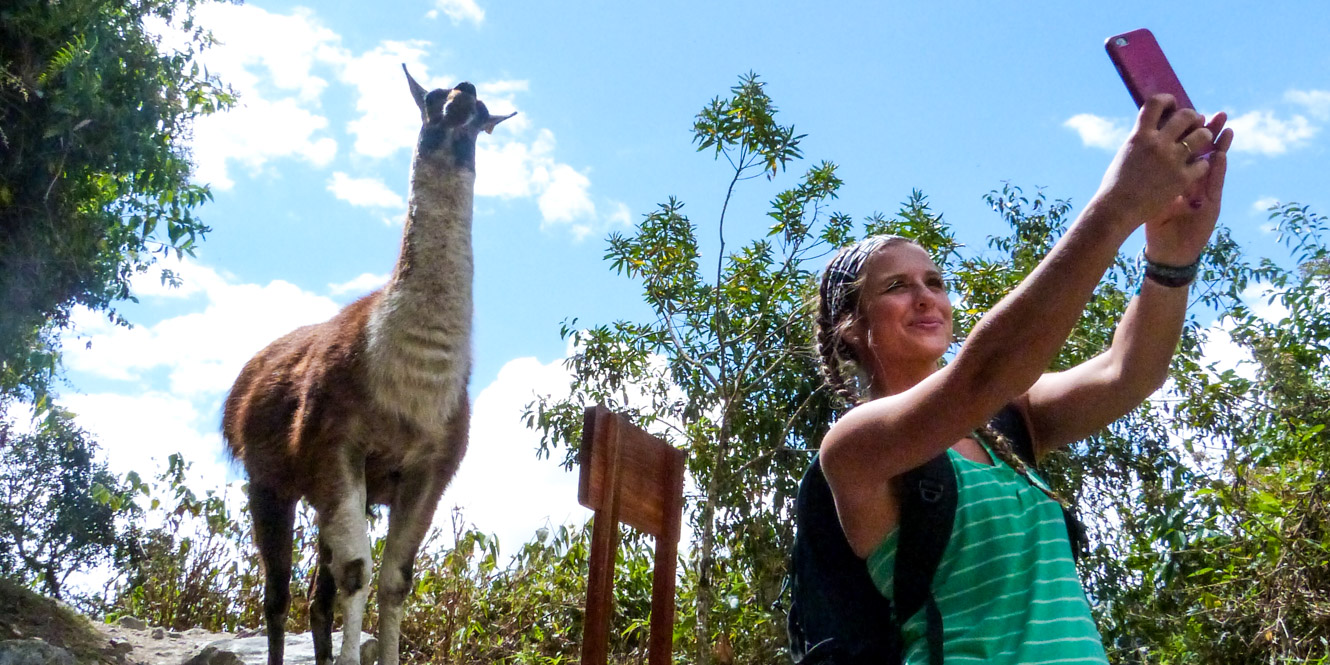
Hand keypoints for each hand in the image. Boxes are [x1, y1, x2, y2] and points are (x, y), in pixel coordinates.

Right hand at [1092, 94, 1214, 230]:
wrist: (1116, 211)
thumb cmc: (1114, 186)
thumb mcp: (1125, 154)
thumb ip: (1140, 139)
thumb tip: (1150, 128)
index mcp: (1139, 135)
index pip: (1156, 103)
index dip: (1167, 100)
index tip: (1172, 104)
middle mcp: (1157, 143)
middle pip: (1186, 115)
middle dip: (1192, 117)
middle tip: (1193, 123)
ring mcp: (1171, 160)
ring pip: (1202, 136)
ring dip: (1203, 137)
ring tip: (1200, 142)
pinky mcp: (1182, 178)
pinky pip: (1203, 164)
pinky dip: (1201, 165)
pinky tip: (1195, 169)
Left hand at [1145, 112, 1234, 264]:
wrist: (1167, 253)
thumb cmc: (1156, 226)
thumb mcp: (1153, 197)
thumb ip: (1151, 177)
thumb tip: (1137, 155)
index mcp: (1181, 178)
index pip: (1188, 151)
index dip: (1190, 135)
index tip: (1188, 116)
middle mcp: (1195, 183)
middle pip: (1203, 154)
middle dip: (1207, 134)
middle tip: (1211, 114)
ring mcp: (1205, 194)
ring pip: (1214, 166)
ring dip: (1220, 146)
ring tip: (1225, 128)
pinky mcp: (1212, 207)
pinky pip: (1214, 185)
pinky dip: (1217, 170)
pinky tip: (1219, 155)